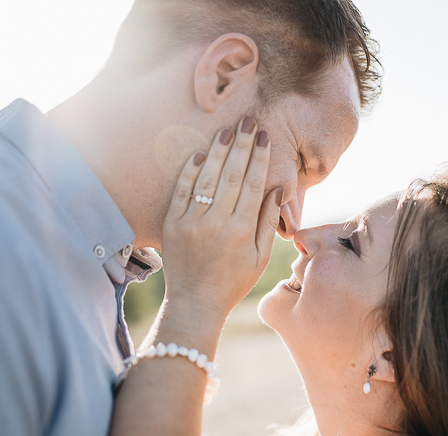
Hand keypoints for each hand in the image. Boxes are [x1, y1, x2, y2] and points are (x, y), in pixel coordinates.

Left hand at [161, 117, 281, 318]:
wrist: (195, 302)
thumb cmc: (233, 282)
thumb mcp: (260, 258)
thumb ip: (267, 224)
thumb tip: (275, 192)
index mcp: (242, 231)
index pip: (253, 185)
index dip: (260, 158)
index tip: (265, 136)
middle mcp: (217, 223)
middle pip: (232, 175)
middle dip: (242, 145)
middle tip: (248, 121)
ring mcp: (192, 222)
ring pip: (207, 178)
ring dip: (218, 151)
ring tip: (227, 130)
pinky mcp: (173, 224)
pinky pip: (182, 191)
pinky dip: (191, 171)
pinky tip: (201, 154)